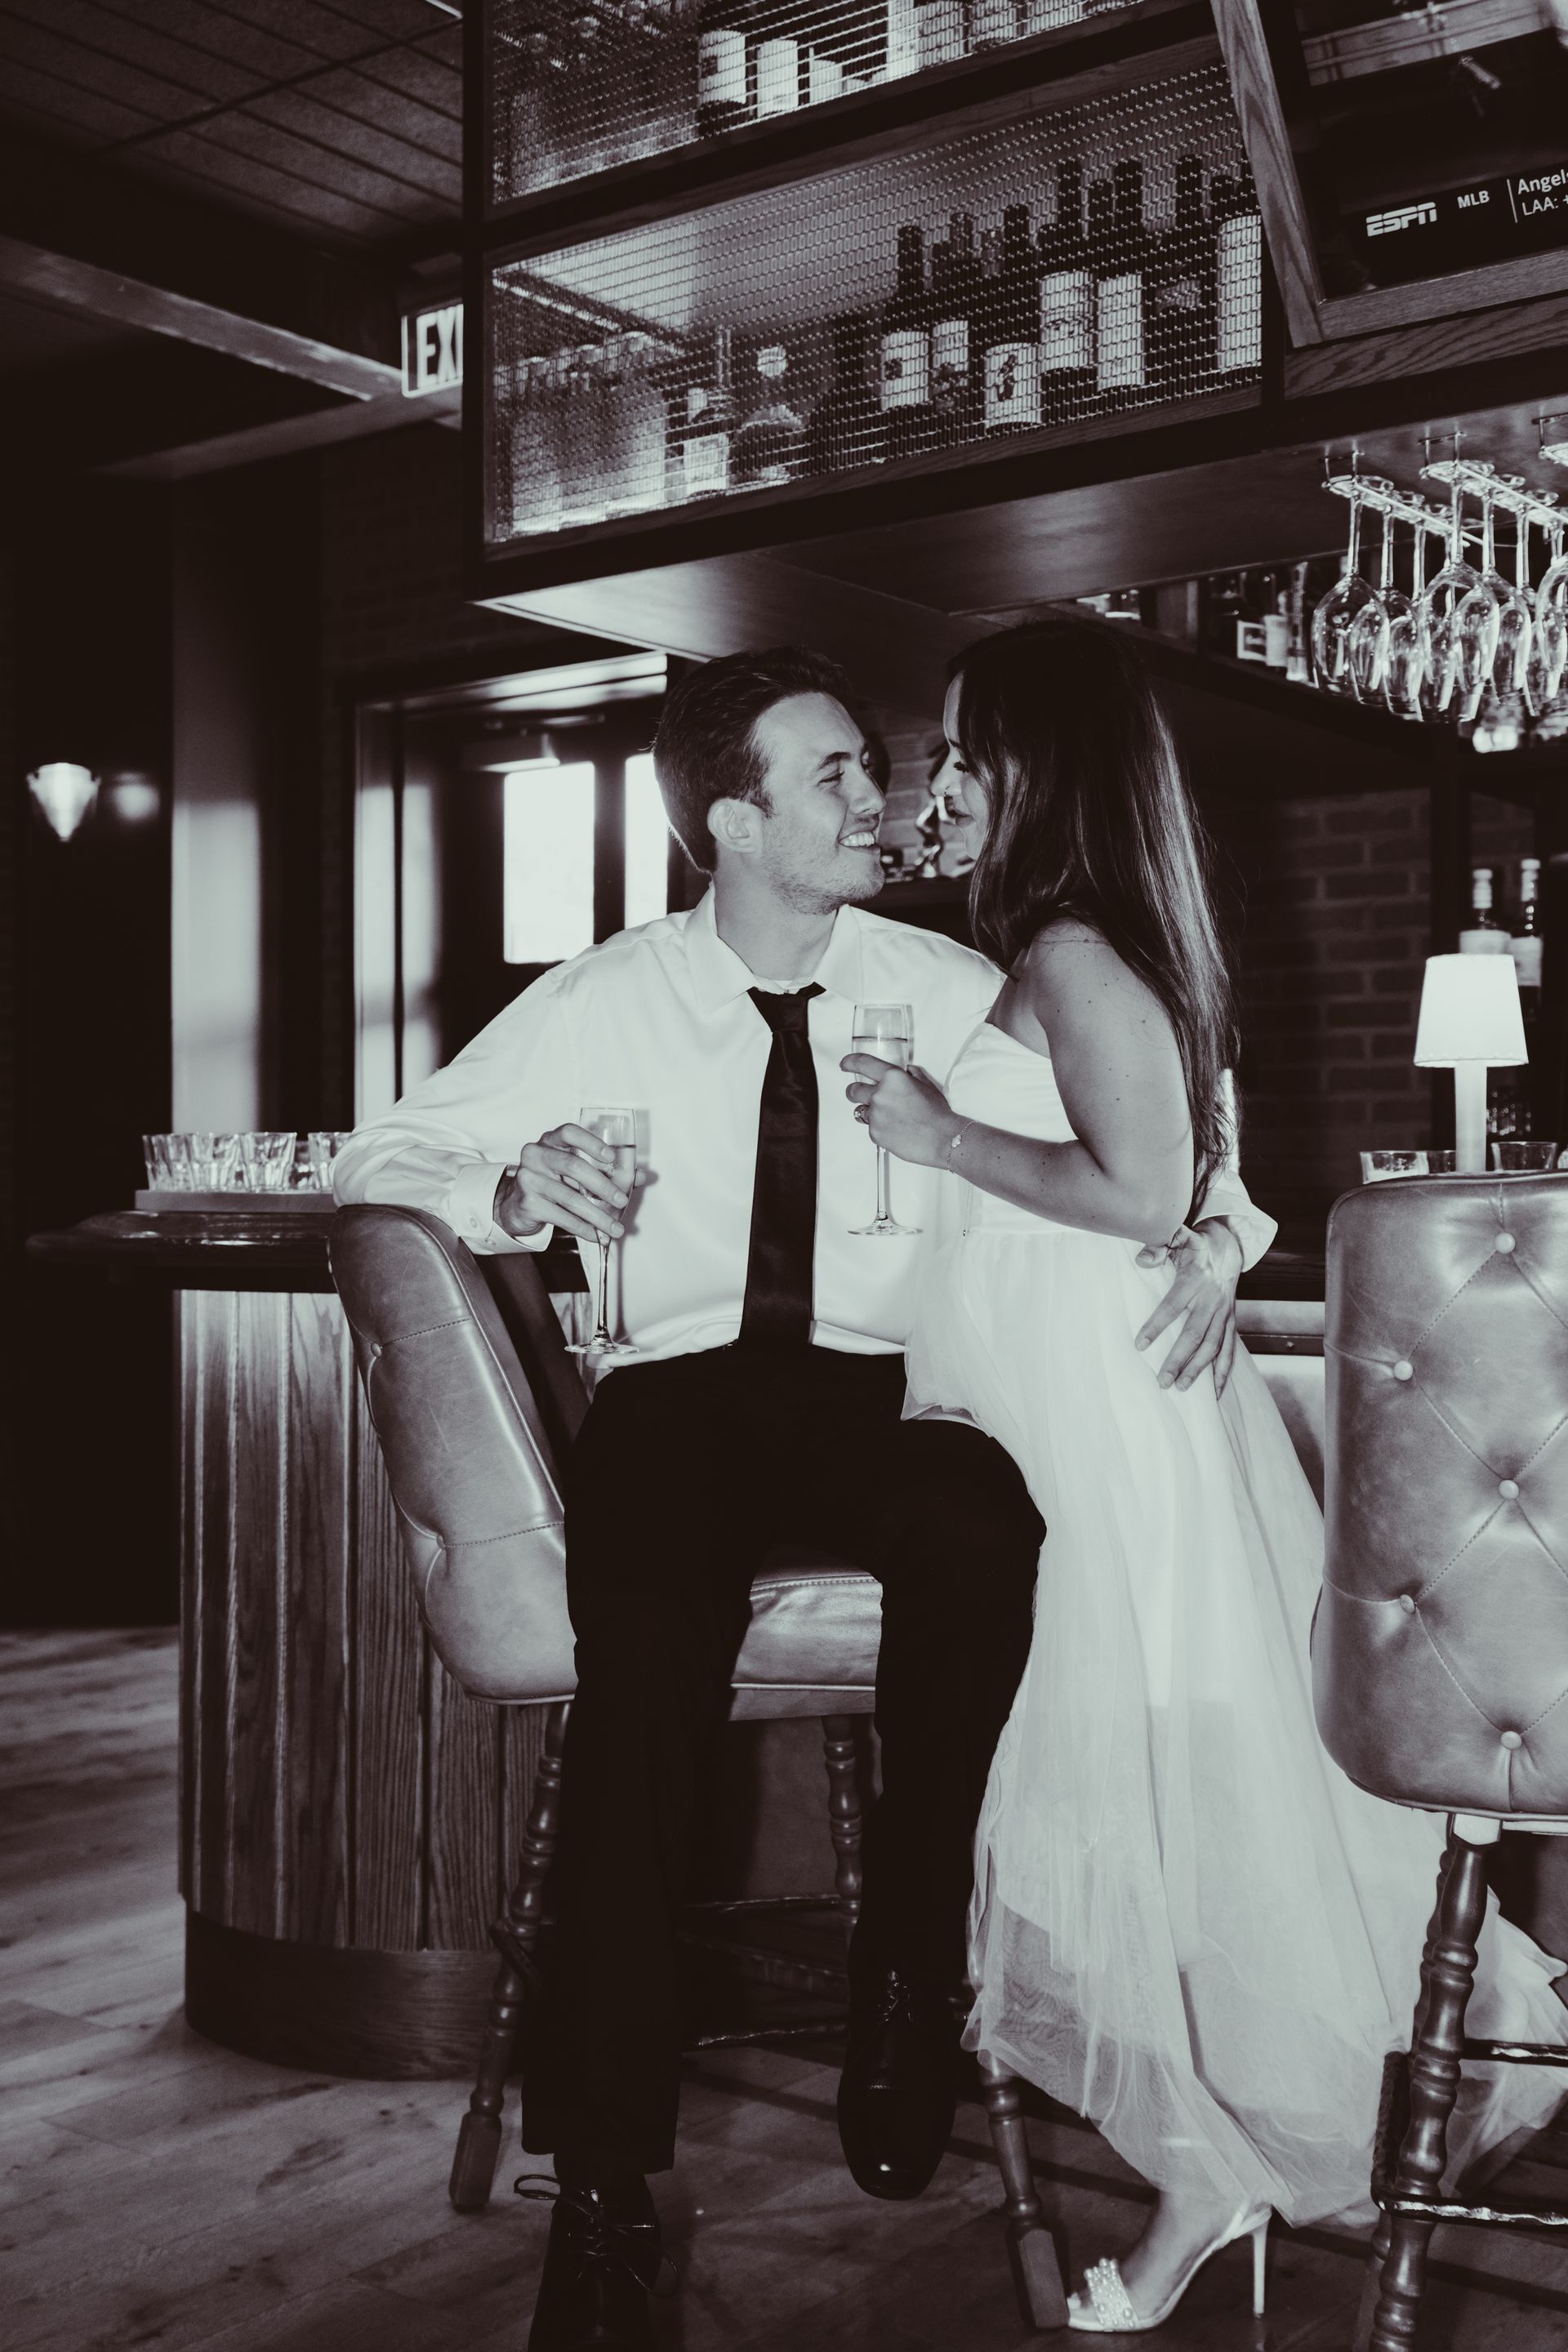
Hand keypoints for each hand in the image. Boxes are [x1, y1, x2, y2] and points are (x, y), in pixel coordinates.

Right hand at [493, 1124, 630, 1244]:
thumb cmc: (552, 1181)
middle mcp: (536, 1155)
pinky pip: (561, 1217)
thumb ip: (606, 1170)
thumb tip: (639, 1177)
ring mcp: (529, 1178)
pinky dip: (582, 1228)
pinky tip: (594, 1235)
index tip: (611, 1157)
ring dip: (597, 1216)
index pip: (569, 1132)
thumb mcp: (575, 1171)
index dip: (591, 1143)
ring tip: (614, 1228)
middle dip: (603, 1186)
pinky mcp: (528, 1202)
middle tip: (621, 1201)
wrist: (517, 1203)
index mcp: (550, 1141)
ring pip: (570, 1197)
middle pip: (573, 1166)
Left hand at [841, 1055, 952, 1166]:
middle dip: (855, 1091)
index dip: (850, 1062)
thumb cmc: (938, 1113)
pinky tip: (896, 1130)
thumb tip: (905, 1071)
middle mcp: (880, 1094)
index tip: (845, 1064)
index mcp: (893, 1077)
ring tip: (890, 1117)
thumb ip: (911, 1074)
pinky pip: (871, 1128)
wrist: (943, 1138)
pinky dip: (879, 1128)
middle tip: (862, 1094)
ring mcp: (875, 1115)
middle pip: (853, 1090)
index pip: (862, 1064)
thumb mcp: (927, 1085)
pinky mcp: (875, 1133)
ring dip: (870, 1111)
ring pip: (861, 1111)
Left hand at [1134, 1218, 1242, 1393]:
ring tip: (1181, 1388)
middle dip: (1179, 1359)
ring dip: (1199, 1369)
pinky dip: (1223, 1372)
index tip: (1139, 1345)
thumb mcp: (1178, 1240)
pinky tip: (1214, 1393)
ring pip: (1213, 1346)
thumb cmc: (1195, 1247)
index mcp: (1195, 1280)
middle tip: (1162, 1381)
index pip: (1173, 1306)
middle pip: (1195, 1334)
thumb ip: (1159, 1247)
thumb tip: (1142, 1260)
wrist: (1228, 1248)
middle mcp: (1212, 1299)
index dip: (1156, 1326)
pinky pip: (1230, 1350)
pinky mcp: (1232, 1322)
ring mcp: (1224, 1313)